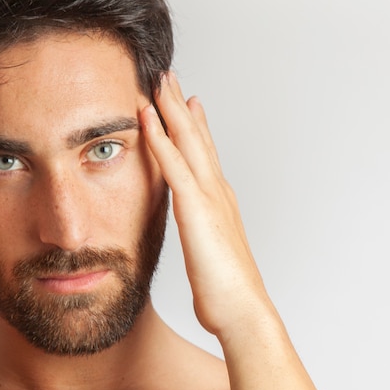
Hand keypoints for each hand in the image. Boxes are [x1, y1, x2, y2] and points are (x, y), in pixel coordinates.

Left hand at [141, 73, 268, 338]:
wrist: (243, 312)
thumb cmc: (227, 292)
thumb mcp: (212, 255)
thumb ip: (205, 236)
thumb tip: (199, 234)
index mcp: (218, 201)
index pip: (203, 154)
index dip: (194, 125)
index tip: (185, 103)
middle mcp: (216, 190)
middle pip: (197, 137)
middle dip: (181, 105)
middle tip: (170, 77)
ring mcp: (209, 196)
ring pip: (188, 140)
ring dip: (171, 108)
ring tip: (160, 81)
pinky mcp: (196, 209)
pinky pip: (173, 164)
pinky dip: (159, 137)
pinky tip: (147, 116)